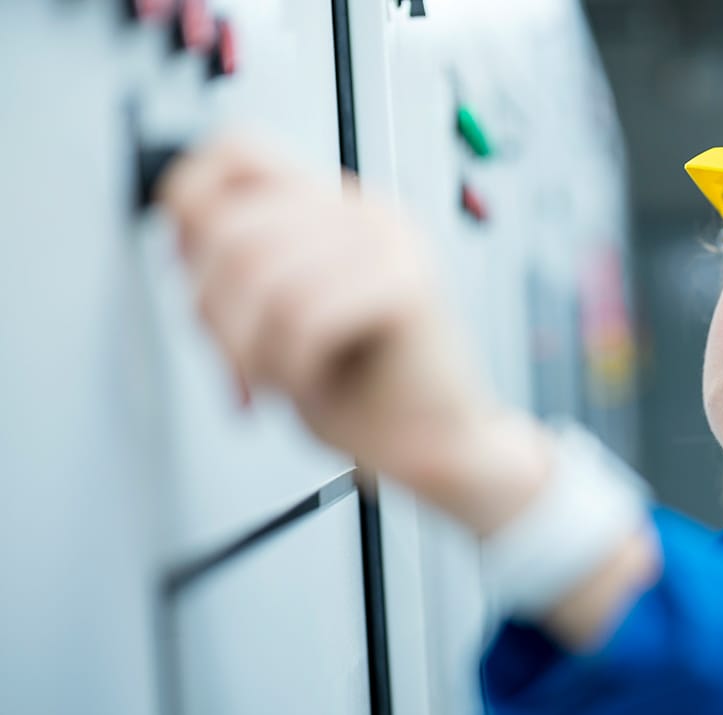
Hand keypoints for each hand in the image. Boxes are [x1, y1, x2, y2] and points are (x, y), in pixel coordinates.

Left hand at [161, 136, 549, 532]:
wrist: (438, 449)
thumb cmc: (365, 393)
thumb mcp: (281, 318)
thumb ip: (242, 270)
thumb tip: (178, 239)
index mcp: (335, 209)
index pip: (236, 150)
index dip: (190, 206)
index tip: (189, 274)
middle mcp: (364, 213)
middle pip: (232, 229)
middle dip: (209, 312)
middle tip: (233, 364)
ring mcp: (391, 244)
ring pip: (261, 277)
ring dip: (247, 348)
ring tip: (272, 380)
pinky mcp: (408, 287)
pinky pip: (305, 315)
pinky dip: (289, 364)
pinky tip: (306, 383)